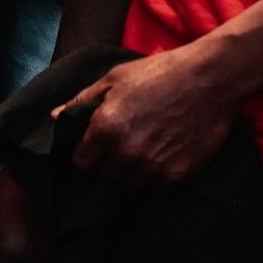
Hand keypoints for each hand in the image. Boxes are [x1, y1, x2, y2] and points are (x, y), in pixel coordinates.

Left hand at [63, 47, 234, 187]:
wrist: (209, 80)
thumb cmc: (158, 73)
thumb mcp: (113, 79)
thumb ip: (81, 101)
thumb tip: (53, 118)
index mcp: (106, 128)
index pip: (81, 162)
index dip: (85, 154)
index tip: (93, 146)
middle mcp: (127, 153)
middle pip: (105, 175)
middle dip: (108, 161)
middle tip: (121, 142)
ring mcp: (153, 167)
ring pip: (129, 184)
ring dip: (131, 171)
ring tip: (143, 147)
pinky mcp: (177, 176)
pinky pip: (154, 189)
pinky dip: (154, 177)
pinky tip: (161, 154)